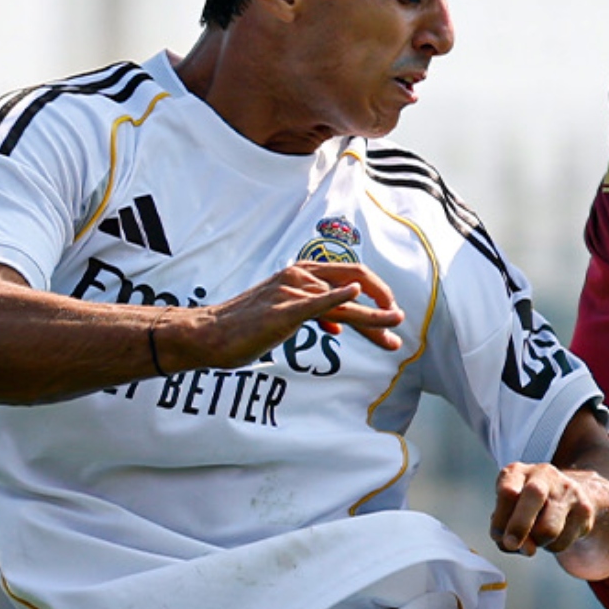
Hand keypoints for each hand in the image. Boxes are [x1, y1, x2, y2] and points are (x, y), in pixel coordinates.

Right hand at [185, 262, 404, 370]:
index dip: (376, 291)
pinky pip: (315, 302)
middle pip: (353, 284)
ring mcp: (291, 292)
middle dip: (381, 304)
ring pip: (342, 304)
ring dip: (372, 320)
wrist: (209, 335)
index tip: (391, 312)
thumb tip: (340, 326)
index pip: (349, 276)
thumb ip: (316, 315)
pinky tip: (355, 296)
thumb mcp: (287, 316)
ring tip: (393, 334)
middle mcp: (300, 277)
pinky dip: (337, 298)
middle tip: (399, 321)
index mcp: (302, 273)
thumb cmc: (245, 327)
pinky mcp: (282, 310)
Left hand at [491, 461, 604, 559]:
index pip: (508, 491)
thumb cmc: (527, 507)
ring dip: (537, 542)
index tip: (498, 536)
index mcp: (518, 472)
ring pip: (548, 528)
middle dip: (519, 526)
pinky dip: (551, 547)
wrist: (571, 494)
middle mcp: (544, 474)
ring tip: (536, 537)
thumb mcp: (508, 510)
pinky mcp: (584, 509)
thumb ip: (504, 529)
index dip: (500, 519)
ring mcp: (567, 490)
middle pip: (533, 496)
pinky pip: (562, 541)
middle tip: (511, 544)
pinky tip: (552, 536)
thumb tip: (522, 548)